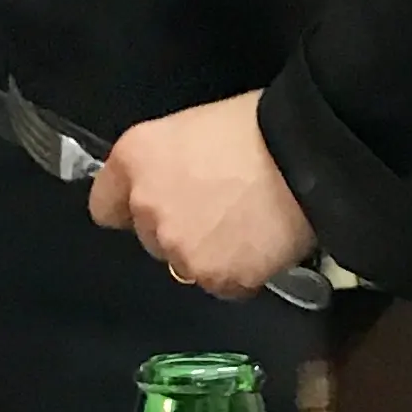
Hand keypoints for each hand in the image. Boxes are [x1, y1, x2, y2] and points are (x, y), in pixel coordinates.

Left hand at [89, 91, 315, 299]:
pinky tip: (261, 245)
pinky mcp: (216, 278)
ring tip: (246, 227)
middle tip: (219, 208)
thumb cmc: (256, 126)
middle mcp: (147, 208)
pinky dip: (240, 273)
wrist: (307, 155)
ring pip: (186, 265)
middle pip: (149, 239)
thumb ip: (163, 165)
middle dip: (177, 229)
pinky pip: (222, 285)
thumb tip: (169, 187)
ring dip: (209, 255)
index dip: (130, 207)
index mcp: (135, 159)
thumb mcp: (189, 128)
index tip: (157, 204)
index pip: (105, 207)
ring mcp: (180, 249)